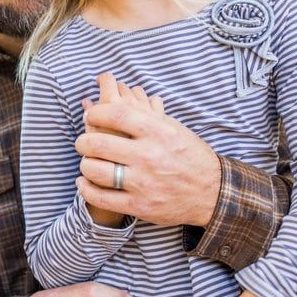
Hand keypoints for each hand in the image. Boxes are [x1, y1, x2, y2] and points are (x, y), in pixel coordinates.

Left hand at [75, 71, 220, 228]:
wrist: (213, 193)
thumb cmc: (189, 156)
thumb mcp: (174, 128)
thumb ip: (146, 113)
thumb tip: (118, 90)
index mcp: (158, 132)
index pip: (116, 114)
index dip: (95, 113)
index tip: (90, 116)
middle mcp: (150, 156)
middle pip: (99, 143)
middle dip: (83, 142)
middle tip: (83, 143)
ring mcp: (144, 182)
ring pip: (96, 171)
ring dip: (84, 165)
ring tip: (87, 162)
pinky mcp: (140, 205)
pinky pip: (102, 198)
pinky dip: (87, 189)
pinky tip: (85, 182)